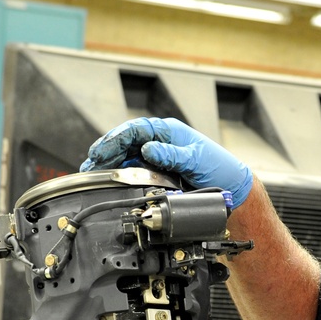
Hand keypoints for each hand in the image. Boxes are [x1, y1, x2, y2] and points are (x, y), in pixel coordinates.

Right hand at [79, 117, 252, 207]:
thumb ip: (172, 154)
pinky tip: (108, 181)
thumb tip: (148, 149)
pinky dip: (119, 175)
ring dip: (108, 164)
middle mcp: (160, 142)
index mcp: (168, 132)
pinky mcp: (157, 172)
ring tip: (91, 174)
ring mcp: (157, 157)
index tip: (101, 150)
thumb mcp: (196, 160)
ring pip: (126, 157)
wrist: (231, 189)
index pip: (135, 130)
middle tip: (89, 165)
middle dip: (105, 152)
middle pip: (125, 143)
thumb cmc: (219, 169)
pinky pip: (134, 171)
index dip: (115, 139)